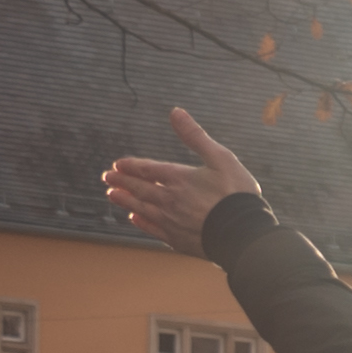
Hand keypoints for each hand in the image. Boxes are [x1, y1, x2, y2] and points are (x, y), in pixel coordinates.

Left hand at [99, 108, 267, 251]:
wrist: (243, 232)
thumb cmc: (236, 194)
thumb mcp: (221, 158)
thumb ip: (195, 136)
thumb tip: (176, 112)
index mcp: (179, 178)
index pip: (147, 170)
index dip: (131, 166)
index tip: (117, 164)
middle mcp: (170, 199)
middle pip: (140, 189)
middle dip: (122, 182)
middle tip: (108, 178)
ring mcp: (172, 221)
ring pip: (142, 208)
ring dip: (126, 201)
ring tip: (112, 195)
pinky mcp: (178, 239)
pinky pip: (153, 229)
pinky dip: (142, 222)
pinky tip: (135, 218)